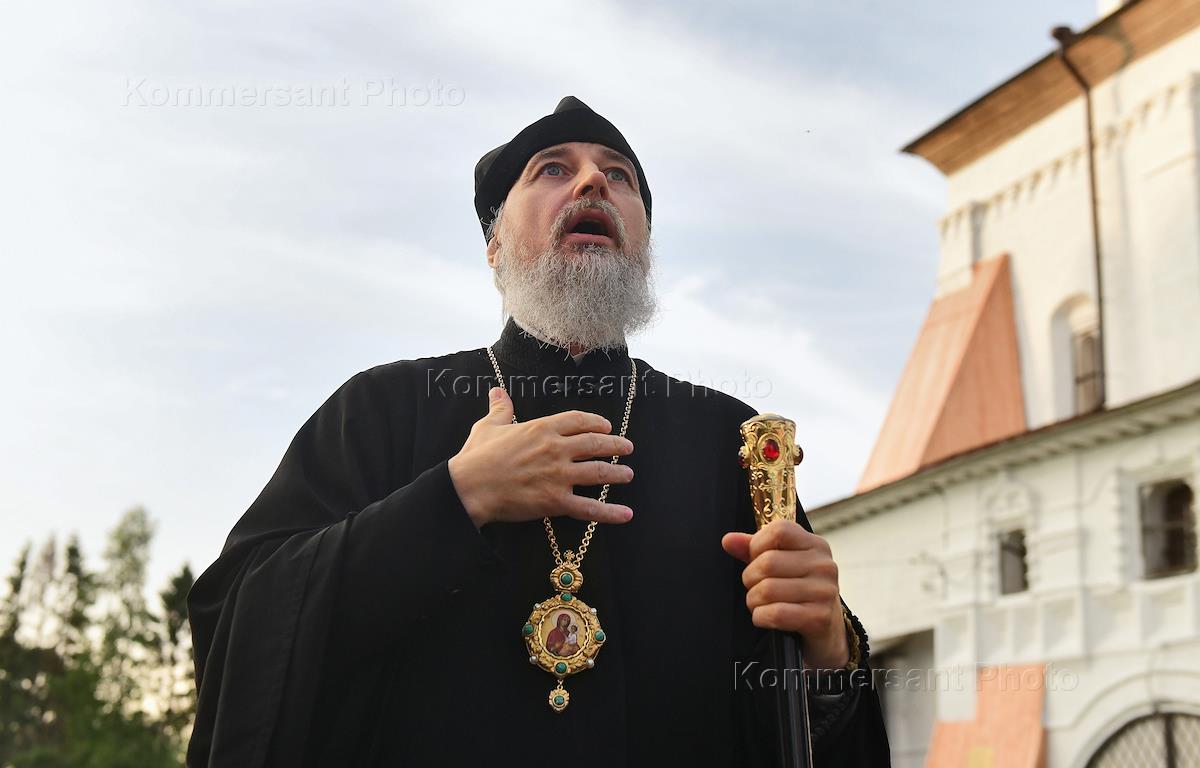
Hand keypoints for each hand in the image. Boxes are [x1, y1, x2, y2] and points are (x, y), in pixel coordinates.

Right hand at [448, 387, 634, 528]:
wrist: (469, 487)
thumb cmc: (476, 457)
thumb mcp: (489, 426)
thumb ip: (500, 408)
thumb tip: (497, 391)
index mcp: (542, 428)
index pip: (579, 420)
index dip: (597, 423)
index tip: (607, 427)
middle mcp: (556, 449)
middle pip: (595, 444)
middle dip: (616, 446)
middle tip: (628, 448)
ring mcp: (558, 475)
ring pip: (598, 472)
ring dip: (617, 473)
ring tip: (628, 474)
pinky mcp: (555, 501)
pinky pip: (589, 508)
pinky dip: (610, 512)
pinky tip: (626, 514)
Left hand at [721, 520, 849, 669]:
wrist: (826, 632)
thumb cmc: (797, 593)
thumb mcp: (780, 566)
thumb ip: (753, 549)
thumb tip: (728, 540)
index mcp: (815, 545)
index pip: (779, 530)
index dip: (757, 545)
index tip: (756, 559)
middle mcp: (824, 565)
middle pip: (768, 562)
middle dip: (750, 579)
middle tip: (755, 588)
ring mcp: (824, 592)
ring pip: (767, 589)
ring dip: (753, 601)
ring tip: (760, 604)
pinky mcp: (820, 618)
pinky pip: (776, 613)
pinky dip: (761, 617)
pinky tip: (765, 618)